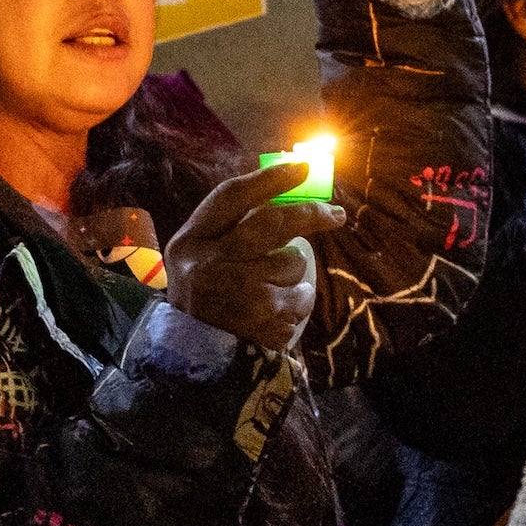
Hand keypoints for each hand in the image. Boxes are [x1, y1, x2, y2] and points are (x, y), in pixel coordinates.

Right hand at [164, 159, 342, 355]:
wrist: (194, 360)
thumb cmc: (205, 299)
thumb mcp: (199, 260)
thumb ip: (230, 229)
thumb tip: (285, 195)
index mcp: (190, 242)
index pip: (233, 197)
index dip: (271, 178)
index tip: (305, 165)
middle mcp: (209, 262)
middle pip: (271, 223)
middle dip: (309, 214)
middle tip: (335, 215)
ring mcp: (237, 291)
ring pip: (292, 262)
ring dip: (295, 274)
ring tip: (274, 290)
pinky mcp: (261, 318)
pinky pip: (300, 296)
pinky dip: (298, 302)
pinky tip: (277, 314)